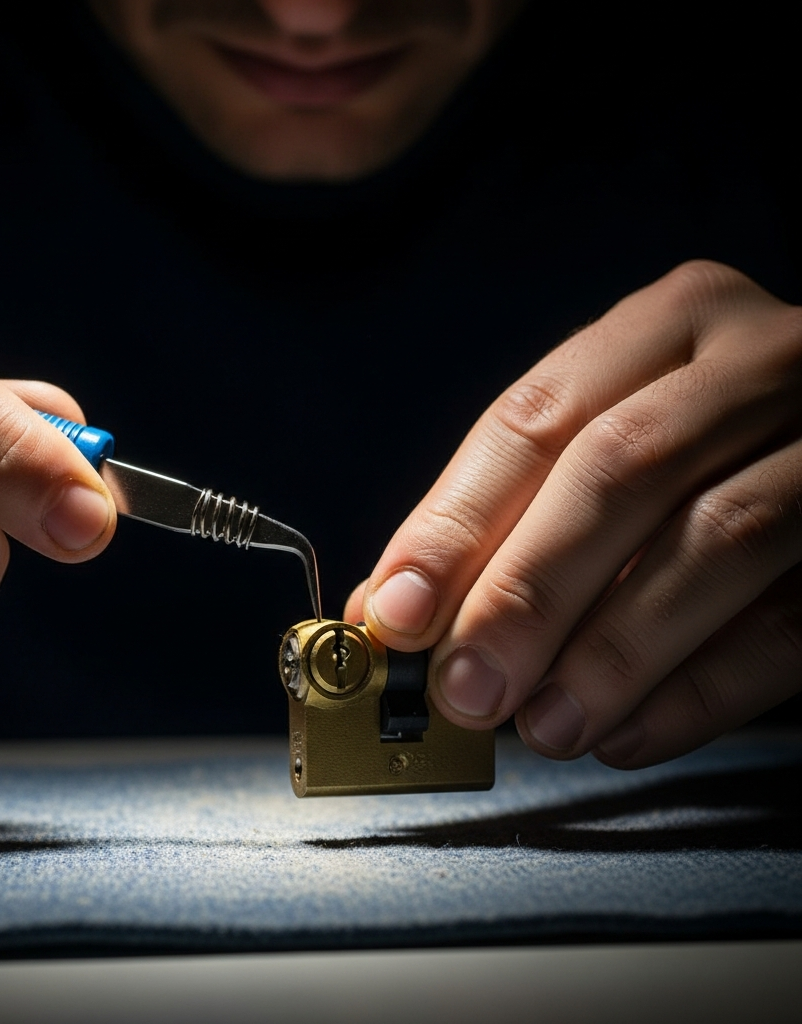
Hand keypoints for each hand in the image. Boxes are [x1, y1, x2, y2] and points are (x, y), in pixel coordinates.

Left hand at [346, 261, 801, 767]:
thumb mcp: (613, 445)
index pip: (534, 419)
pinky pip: (793, 620)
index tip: (394, 613)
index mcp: (667, 325)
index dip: (454, 523)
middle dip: (528, 591)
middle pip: (621, 469)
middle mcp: (757, 360)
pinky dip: (700, 690)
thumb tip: (392, 606)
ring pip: (719, 539)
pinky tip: (627, 735)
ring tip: (544, 726)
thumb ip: (512, 515)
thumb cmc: (708, 454)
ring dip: (612, 652)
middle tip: (465, 686)